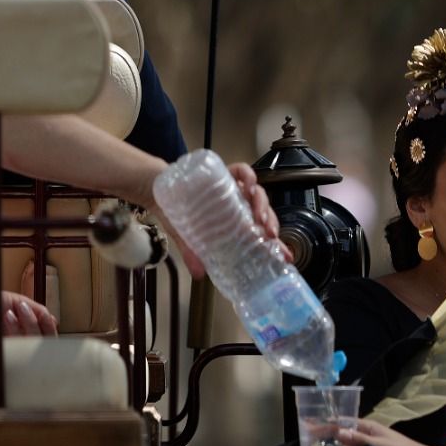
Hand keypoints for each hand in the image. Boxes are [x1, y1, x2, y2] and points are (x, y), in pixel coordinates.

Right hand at [152, 161, 279, 279]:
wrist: (160, 188)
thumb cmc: (180, 214)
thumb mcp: (187, 236)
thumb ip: (193, 252)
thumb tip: (197, 274)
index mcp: (237, 221)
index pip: (261, 232)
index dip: (276, 243)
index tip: (285, 255)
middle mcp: (240, 204)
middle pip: (264, 212)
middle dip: (271, 223)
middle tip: (269, 234)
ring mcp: (234, 187)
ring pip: (257, 193)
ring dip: (262, 204)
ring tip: (259, 216)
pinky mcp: (225, 172)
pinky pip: (241, 171)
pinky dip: (248, 176)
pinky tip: (248, 185)